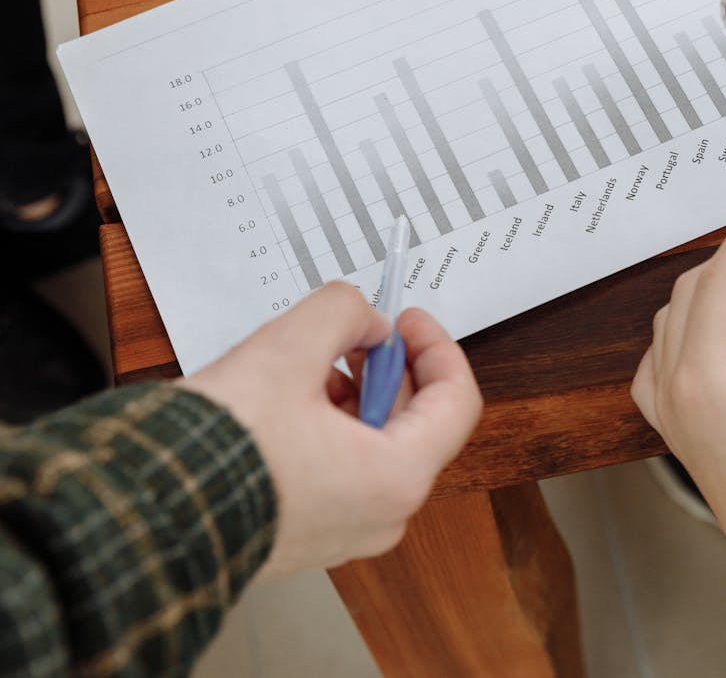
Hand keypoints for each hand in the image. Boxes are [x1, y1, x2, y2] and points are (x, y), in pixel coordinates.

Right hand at [186, 283, 481, 575]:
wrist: (144, 516)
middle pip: (417, 423)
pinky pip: (342, 473)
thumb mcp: (288, 350)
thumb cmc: (217, 448)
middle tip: (357, 332)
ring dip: (357, 396)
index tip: (408, 319)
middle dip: (389, 367)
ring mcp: (345, 533)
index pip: (456, 402)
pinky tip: (290, 402)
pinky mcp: (308, 536)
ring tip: (312, 364)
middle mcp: (381, 516)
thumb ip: (342, 314)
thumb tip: (364, 318)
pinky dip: (331, 431)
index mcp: (396, 477)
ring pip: (376, 447)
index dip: (436, 347)